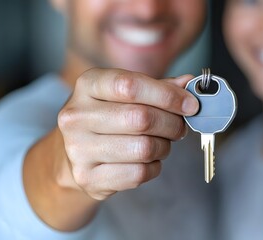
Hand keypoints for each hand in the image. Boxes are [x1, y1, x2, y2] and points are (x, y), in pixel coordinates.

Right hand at [57, 68, 198, 199]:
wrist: (72, 155)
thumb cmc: (108, 118)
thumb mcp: (126, 94)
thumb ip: (158, 87)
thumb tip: (188, 83)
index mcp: (87, 85)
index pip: (131, 85)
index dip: (168, 96)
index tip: (190, 104)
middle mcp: (76, 115)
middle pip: (141, 119)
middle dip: (172, 124)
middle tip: (179, 127)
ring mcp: (78, 149)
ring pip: (144, 148)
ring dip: (164, 147)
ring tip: (161, 143)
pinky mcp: (87, 177)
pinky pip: (139, 173)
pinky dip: (154, 167)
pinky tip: (148, 160)